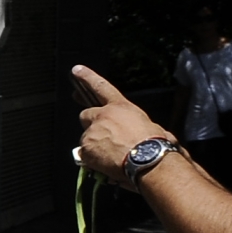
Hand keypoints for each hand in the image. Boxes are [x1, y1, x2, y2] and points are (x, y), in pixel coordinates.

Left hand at [72, 67, 174, 186]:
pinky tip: (106, 163)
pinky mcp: (86, 148)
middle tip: (105, 136)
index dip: (87, 77)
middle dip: (92, 124)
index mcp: (120, 107)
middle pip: (86, 115)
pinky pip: (84, 153)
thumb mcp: (151, 126)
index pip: (101, 86)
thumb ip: (137, 124)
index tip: (76, 69)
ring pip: (86, 136)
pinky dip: (92, 158)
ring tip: (112, 154)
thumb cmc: (156, 144)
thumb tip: (143, 133)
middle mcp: (103, 116)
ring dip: (94, 143)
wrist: (148, 161)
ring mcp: (92, 132)